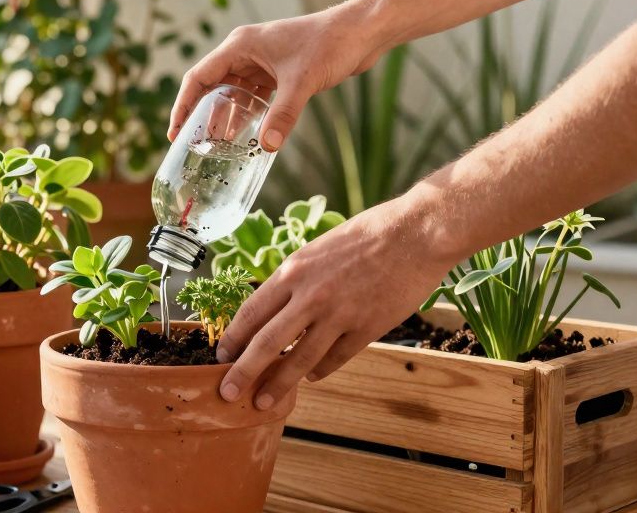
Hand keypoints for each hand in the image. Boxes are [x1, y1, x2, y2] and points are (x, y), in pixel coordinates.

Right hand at [168, 5, 381, 151]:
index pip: (199, 78)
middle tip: (194, 146)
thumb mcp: (302, 82)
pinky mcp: (279, 72)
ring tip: (217, 147)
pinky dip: (249, 115)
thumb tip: (268, 145)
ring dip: (226, 117)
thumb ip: (283, 114)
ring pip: (234, 93)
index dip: (184, 106)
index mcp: (240, 46)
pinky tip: (248, 136)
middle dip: (203, 116)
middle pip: (213, 87)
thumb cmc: (329, 44)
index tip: (175, 133)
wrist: (360, 32)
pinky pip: (255, 97)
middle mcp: (246, 52)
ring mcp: (262, 62)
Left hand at [214, 197, 453, 409]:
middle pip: (267, 342)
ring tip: (263, 402)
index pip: (252, 311)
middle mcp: (311, 295)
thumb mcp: (318, 250)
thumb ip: (296, 279)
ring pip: (300, 359)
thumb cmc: (366, 235)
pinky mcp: (366, 329)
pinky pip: (335, 359)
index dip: (233, 337)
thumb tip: (274, 310)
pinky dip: (319, 372)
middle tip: (227, 391)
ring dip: (279, 384)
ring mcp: (339, 314)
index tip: (221, 356)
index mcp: (294, 270)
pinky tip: (310, 378)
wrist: (415, 234)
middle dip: (243, 371)